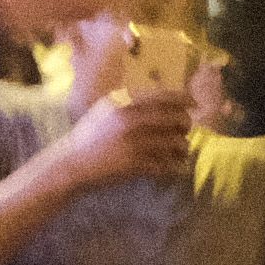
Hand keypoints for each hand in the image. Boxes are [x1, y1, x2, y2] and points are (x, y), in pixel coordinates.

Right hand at [48, 72, 197, 198]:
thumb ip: (130, 100)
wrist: (71, 164)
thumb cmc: (89, 135)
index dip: (184, 99)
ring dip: (183, 148)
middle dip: (185, 125)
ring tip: (180, 152)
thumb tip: (161, 97)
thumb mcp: (106, 108)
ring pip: (176, 143)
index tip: (193, 104)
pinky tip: (173, 167)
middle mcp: (132, 120)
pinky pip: (167, 164)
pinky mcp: (136, 165)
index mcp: (124, 103)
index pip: (164, 96)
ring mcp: (135, 143)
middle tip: (184, 131)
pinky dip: (174, 167)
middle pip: (176, 118)